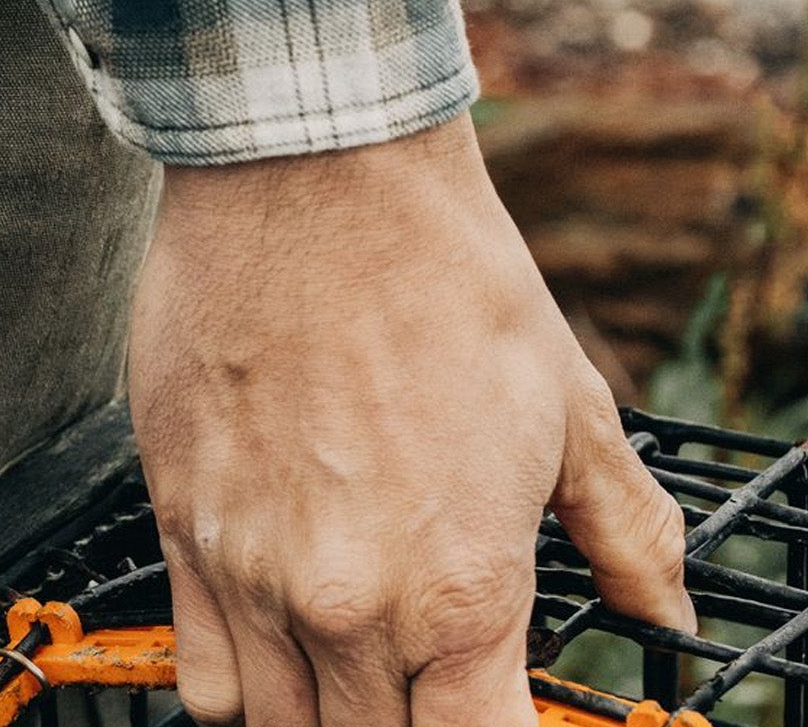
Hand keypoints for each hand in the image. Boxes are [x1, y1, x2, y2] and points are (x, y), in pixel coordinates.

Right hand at [126, 112, 693, 726]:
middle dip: (410, 724)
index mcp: (459, 589)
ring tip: (352, 660)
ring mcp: (249, 566)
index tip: (501, 708)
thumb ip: (628, 534)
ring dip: (324, 712)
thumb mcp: (570, 404)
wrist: (310, 171)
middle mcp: (348, 602)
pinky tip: (271, 628)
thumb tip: (663, 611)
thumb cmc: (439, 270)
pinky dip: (238, 680)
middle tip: (429, 674)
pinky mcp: (179, 517)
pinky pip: (200, 670)